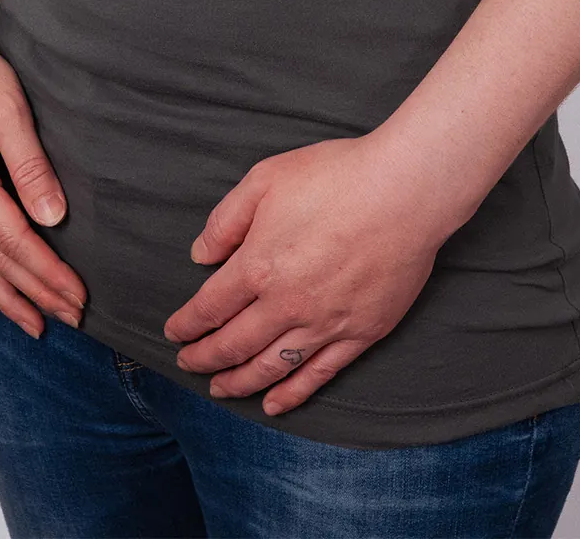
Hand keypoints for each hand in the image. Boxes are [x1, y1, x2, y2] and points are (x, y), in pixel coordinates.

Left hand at [162, 133, 455, 415]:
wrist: (405, 190)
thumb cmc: (336, 176)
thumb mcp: (266, 179)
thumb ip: (226, 220)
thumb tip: (201, 255)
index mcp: (258, 266)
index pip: (209, 308)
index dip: (186, 324)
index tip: (173, 331)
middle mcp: (286, 304)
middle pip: (233, 345)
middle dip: (204, 358)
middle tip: (188, 363)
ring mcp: (324, 324)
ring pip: (270, 367)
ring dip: (239, 383)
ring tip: (220, 389)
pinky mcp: (359, 333)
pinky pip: (318, 375)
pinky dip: (291, 394)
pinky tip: (274, 404)